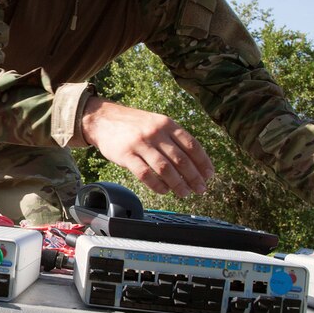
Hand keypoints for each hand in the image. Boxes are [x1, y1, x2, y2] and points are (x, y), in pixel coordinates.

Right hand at [80, 96, 213, 197]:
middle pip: (181, 159)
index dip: (203, 162)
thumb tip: (194, 161)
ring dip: (178, 184)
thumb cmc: (134, 124)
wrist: (104, 119)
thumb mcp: (157, 122)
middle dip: (194, 177)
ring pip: (165, 169)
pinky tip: (165, 191)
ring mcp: (140, 144)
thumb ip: (173, 138)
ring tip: (185, 193)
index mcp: (167, 124)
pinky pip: (145, 174)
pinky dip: (158, 186)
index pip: (192, 145)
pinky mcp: (126, 155)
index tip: (209, 175)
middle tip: (200, 189)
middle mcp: (156, 133)